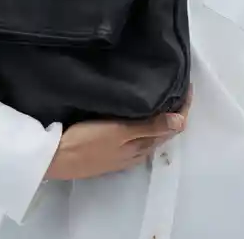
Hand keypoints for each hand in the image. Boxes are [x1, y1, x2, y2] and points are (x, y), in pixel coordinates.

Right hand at [45, 89, 191, 180]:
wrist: (55, 158)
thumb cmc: (86, 141)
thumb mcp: (118, 131)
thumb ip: (149, 126)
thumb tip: (181, 121)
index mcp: (142, 146)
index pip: (171, 126)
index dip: (183, 107)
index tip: (188, 86)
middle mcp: (137, 151)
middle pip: (163, 129)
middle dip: (173, 109)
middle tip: (177, 85)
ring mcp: (123, 152)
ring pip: (149, 132)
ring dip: (158, 115)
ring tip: (161, 94)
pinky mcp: (111, 149)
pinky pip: (136, 134)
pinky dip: (144, 120)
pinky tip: (137, 111)